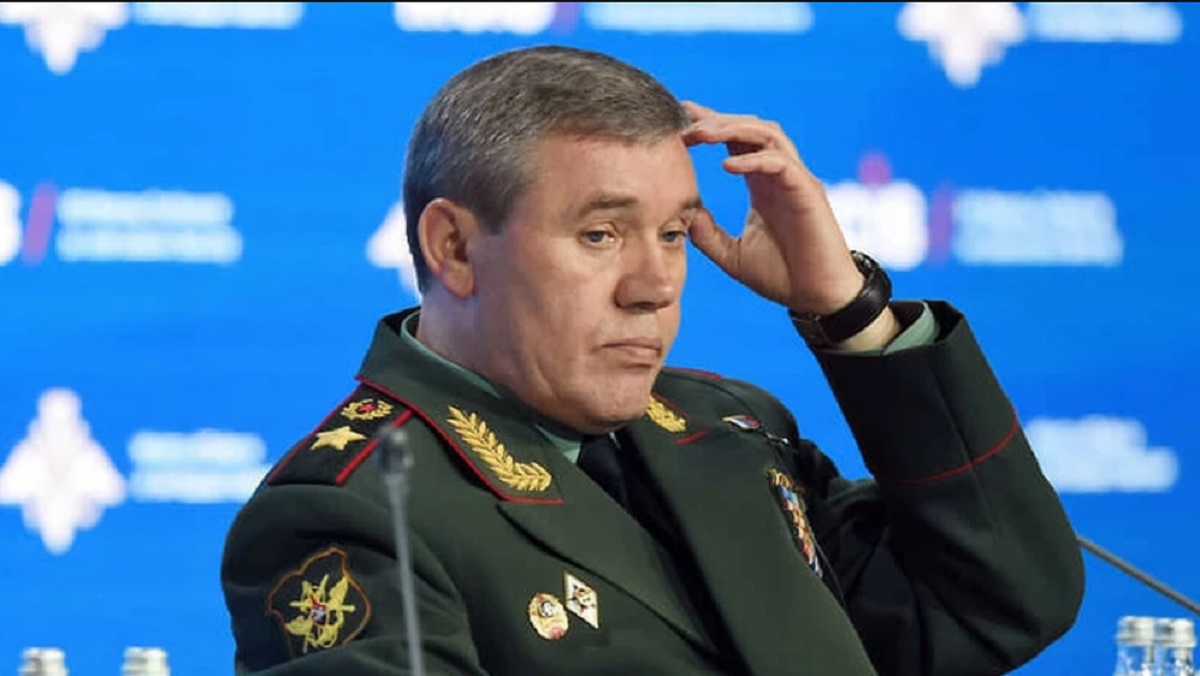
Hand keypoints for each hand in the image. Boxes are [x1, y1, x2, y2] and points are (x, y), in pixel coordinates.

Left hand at [681, 101, 863, 316]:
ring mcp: (795, 180)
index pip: (736, 141)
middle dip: (716, 120)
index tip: (680, 118)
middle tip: (685, 123)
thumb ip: (707, 233)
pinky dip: (753, 159)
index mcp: (761, 184)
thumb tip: (682, 213)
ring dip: (733, 128)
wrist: (816, 298)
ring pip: (767, 134)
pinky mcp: (808, 192)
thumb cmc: (781, 276)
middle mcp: (779, 175)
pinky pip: (780, 163)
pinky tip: (727, 166)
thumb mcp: (731, 254)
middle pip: (750, 127)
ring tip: (703, 134)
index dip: (710, 125)